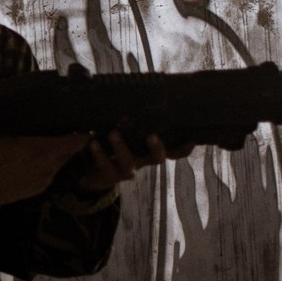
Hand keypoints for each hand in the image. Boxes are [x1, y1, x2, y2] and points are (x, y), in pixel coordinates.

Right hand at [0, 133, 89, 213]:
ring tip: (42, 153)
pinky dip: (45, 169)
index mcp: (44, 148)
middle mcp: (50, 165)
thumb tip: (30, 128)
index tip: (85, 132)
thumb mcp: (5, 136)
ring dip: (55, 158)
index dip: (83, 137)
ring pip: (58, 165)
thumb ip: (24, 133)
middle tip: (62, 139)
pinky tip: (31, 167)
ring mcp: (46, 178)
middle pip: (69, 154)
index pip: (75, 142)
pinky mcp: (40, 189)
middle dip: (67, 147)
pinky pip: (49, 175)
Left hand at [75, 132, 193, 191]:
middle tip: (152, 135)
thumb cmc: (109, 147)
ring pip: (130, 163)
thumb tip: (128, 103)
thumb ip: (127, 123)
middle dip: (157, 148)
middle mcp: (140, 161)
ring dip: (122, 147)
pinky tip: (93, 143)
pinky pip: (107, 168)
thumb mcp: (120, 135)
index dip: (182, 148)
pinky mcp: (109, 177)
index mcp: (146, 150)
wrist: (88, 173)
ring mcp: (126, 171)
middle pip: (157, 158)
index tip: (192, 140)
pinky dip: (100, 154)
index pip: (170, 150)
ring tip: (113, 133)